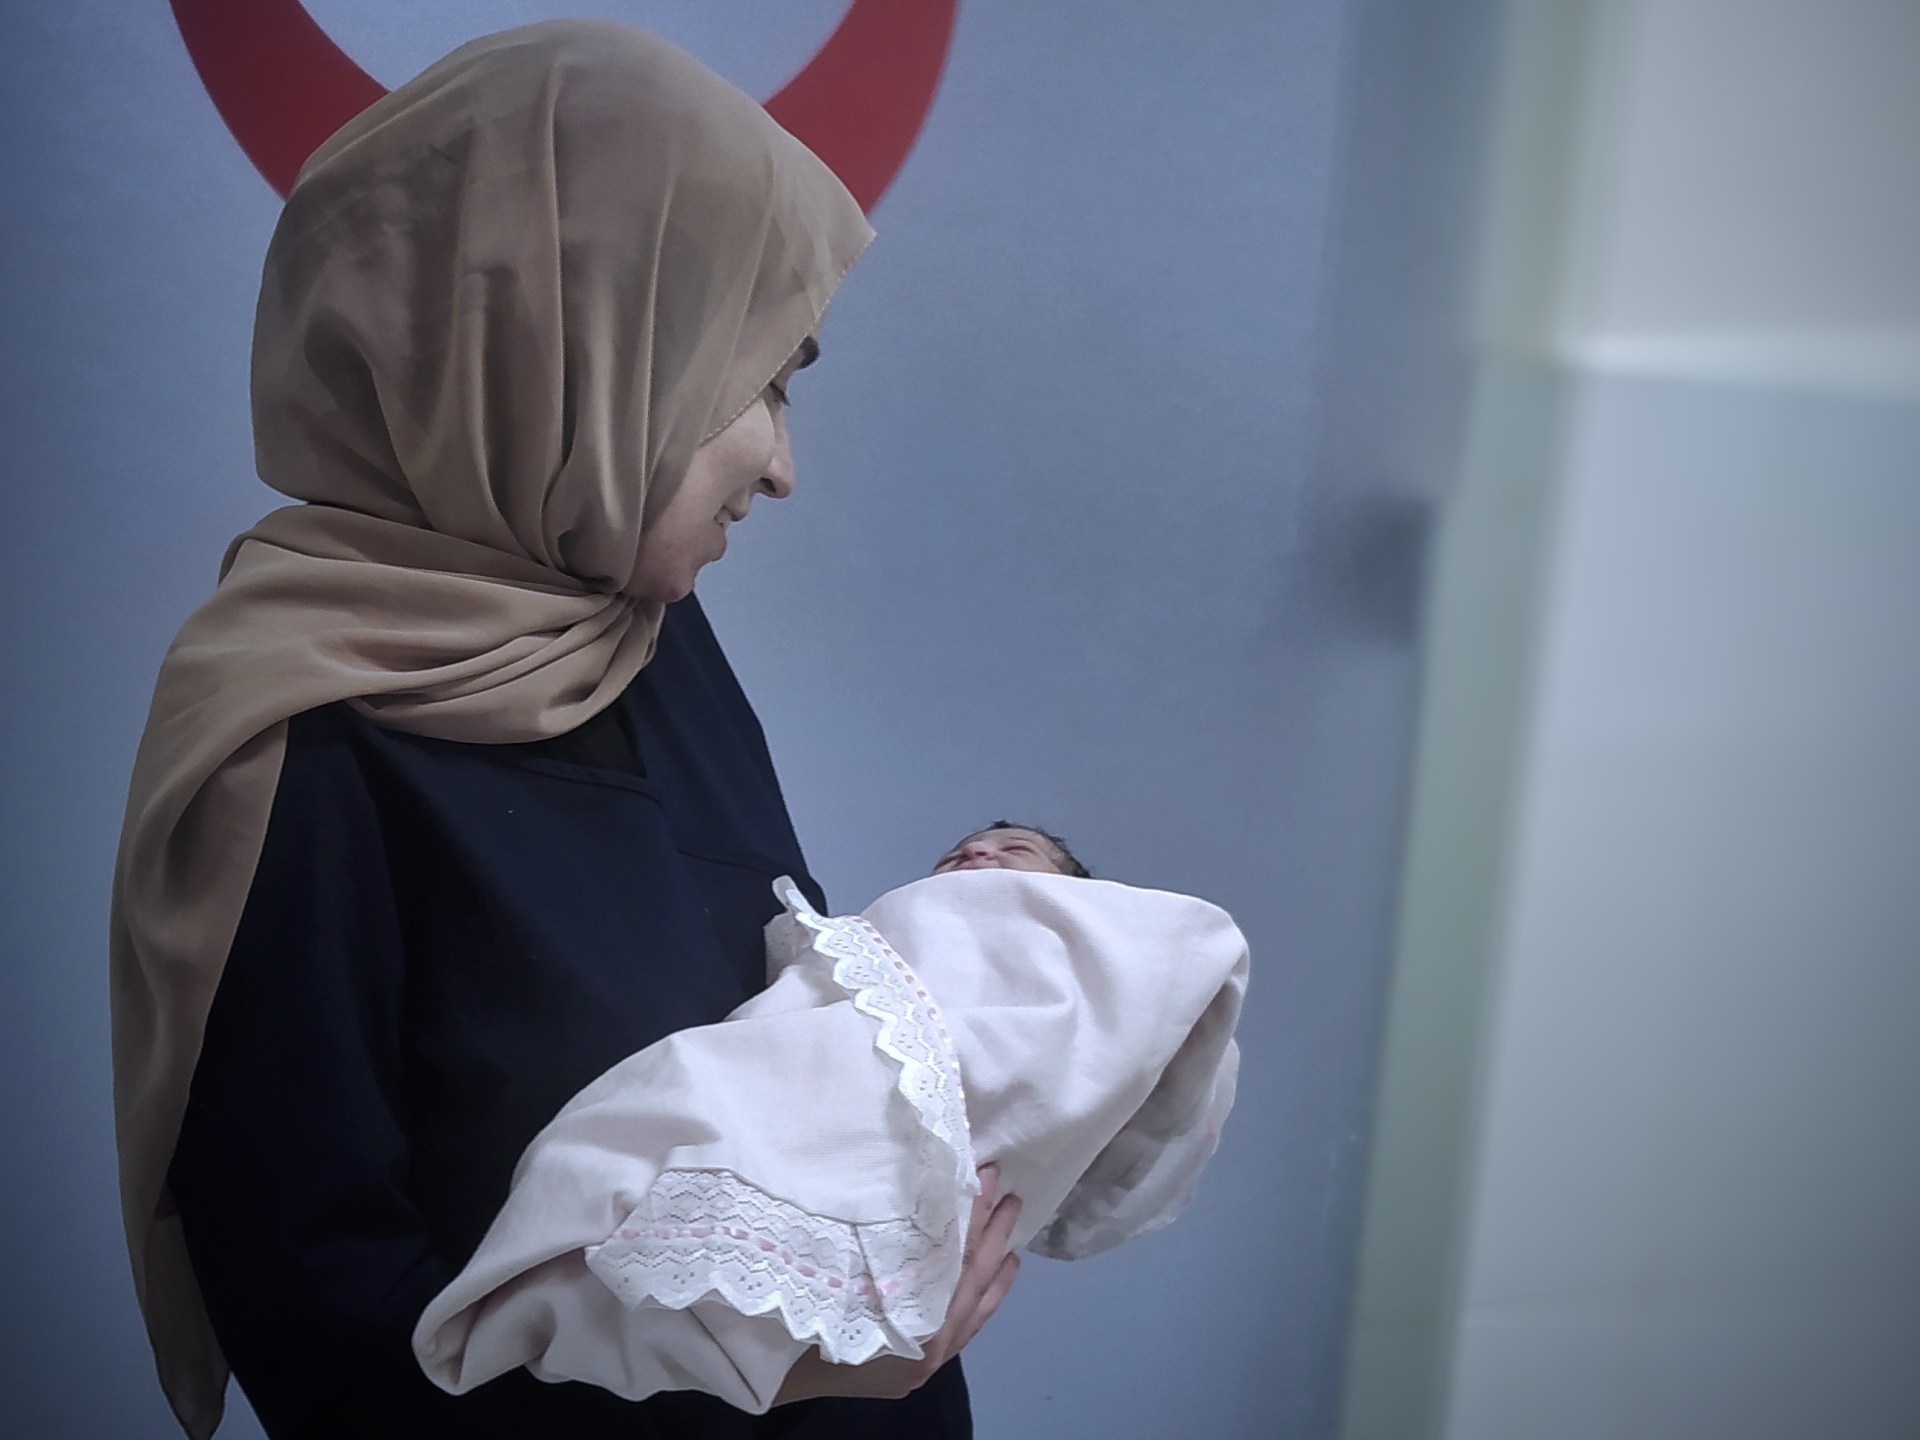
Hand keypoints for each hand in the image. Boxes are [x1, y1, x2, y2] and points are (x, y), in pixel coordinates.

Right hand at [772, 1163, 1020, 1403]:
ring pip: (977, 1308)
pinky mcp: (926, 1364)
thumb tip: (919, 1201)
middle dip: (992, 1234)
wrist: (785, 1376)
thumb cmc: (806, 1322)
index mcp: (912, 1322)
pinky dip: (985, 1297)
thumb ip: (885, 1253)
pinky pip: (968, 1327)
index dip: (974, 1215)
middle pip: (972, 1283)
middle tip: (1009, 1192)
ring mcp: (931, 1358)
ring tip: (1012, 1229)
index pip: (955, 1262)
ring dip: (994, 1265)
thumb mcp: (845, 1277)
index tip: (985, 1174)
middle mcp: (929, 1344)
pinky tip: (997, 1274)